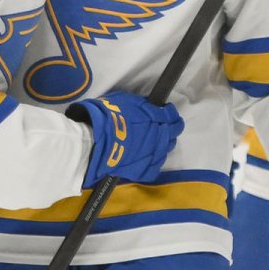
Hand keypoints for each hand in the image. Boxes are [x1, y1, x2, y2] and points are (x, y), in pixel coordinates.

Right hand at [66, 91, 183, 186]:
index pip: (171, 115)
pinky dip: (154, 161)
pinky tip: (148, 157)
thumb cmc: (108, 115)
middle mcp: (158, 136)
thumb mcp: (127, 100)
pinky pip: (155, 167)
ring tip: (155, 141)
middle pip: (172, 133)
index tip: (167, 111)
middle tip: (164, 126)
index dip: (170, 113)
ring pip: (166, 149)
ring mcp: (152, 154)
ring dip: (164, 143)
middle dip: (171, 128)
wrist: (95, 139)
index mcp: (155, 118)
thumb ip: (143, 105)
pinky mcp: (143, 169)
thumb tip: (151, 106)